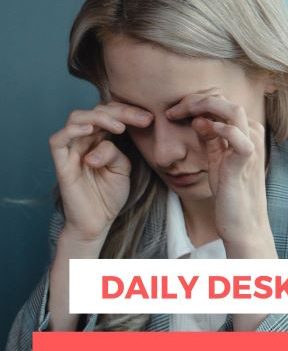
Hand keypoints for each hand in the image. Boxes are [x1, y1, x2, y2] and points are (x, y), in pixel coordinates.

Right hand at [49, 102, 152, 241]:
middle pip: (96, 112)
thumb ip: (117, 152)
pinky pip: (58, 141)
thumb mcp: (122, 169)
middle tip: (143, 119)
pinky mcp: (62, 164)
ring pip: (76, 119)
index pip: (111, 115)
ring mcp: (71, 151)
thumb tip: (105, 140)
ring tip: (119, 127)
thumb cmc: (109, 196)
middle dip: (121, 112)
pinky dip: (72, 131)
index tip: (150, 118)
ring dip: (99, 118)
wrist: (98, 222)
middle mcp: (84, 141)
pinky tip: (90, 130)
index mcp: (100, 140)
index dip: (129, 113)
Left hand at [166, 90, 275, 255]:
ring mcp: (251, 148)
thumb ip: (211, 139)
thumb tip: (199, 118)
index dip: (196, 102)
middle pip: (227, 101)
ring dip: (203, 106)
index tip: (173, 111)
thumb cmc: (230, 194)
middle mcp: (253, 136)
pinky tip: (200, 128)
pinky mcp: (245, 163)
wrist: (243, 224)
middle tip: (172, 111)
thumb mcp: (217, 161)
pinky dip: (219, 128)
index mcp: (247, 133)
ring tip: (180, 114)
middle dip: (196, 100)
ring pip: (234, 111)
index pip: (223, 103)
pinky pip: (237, 136)